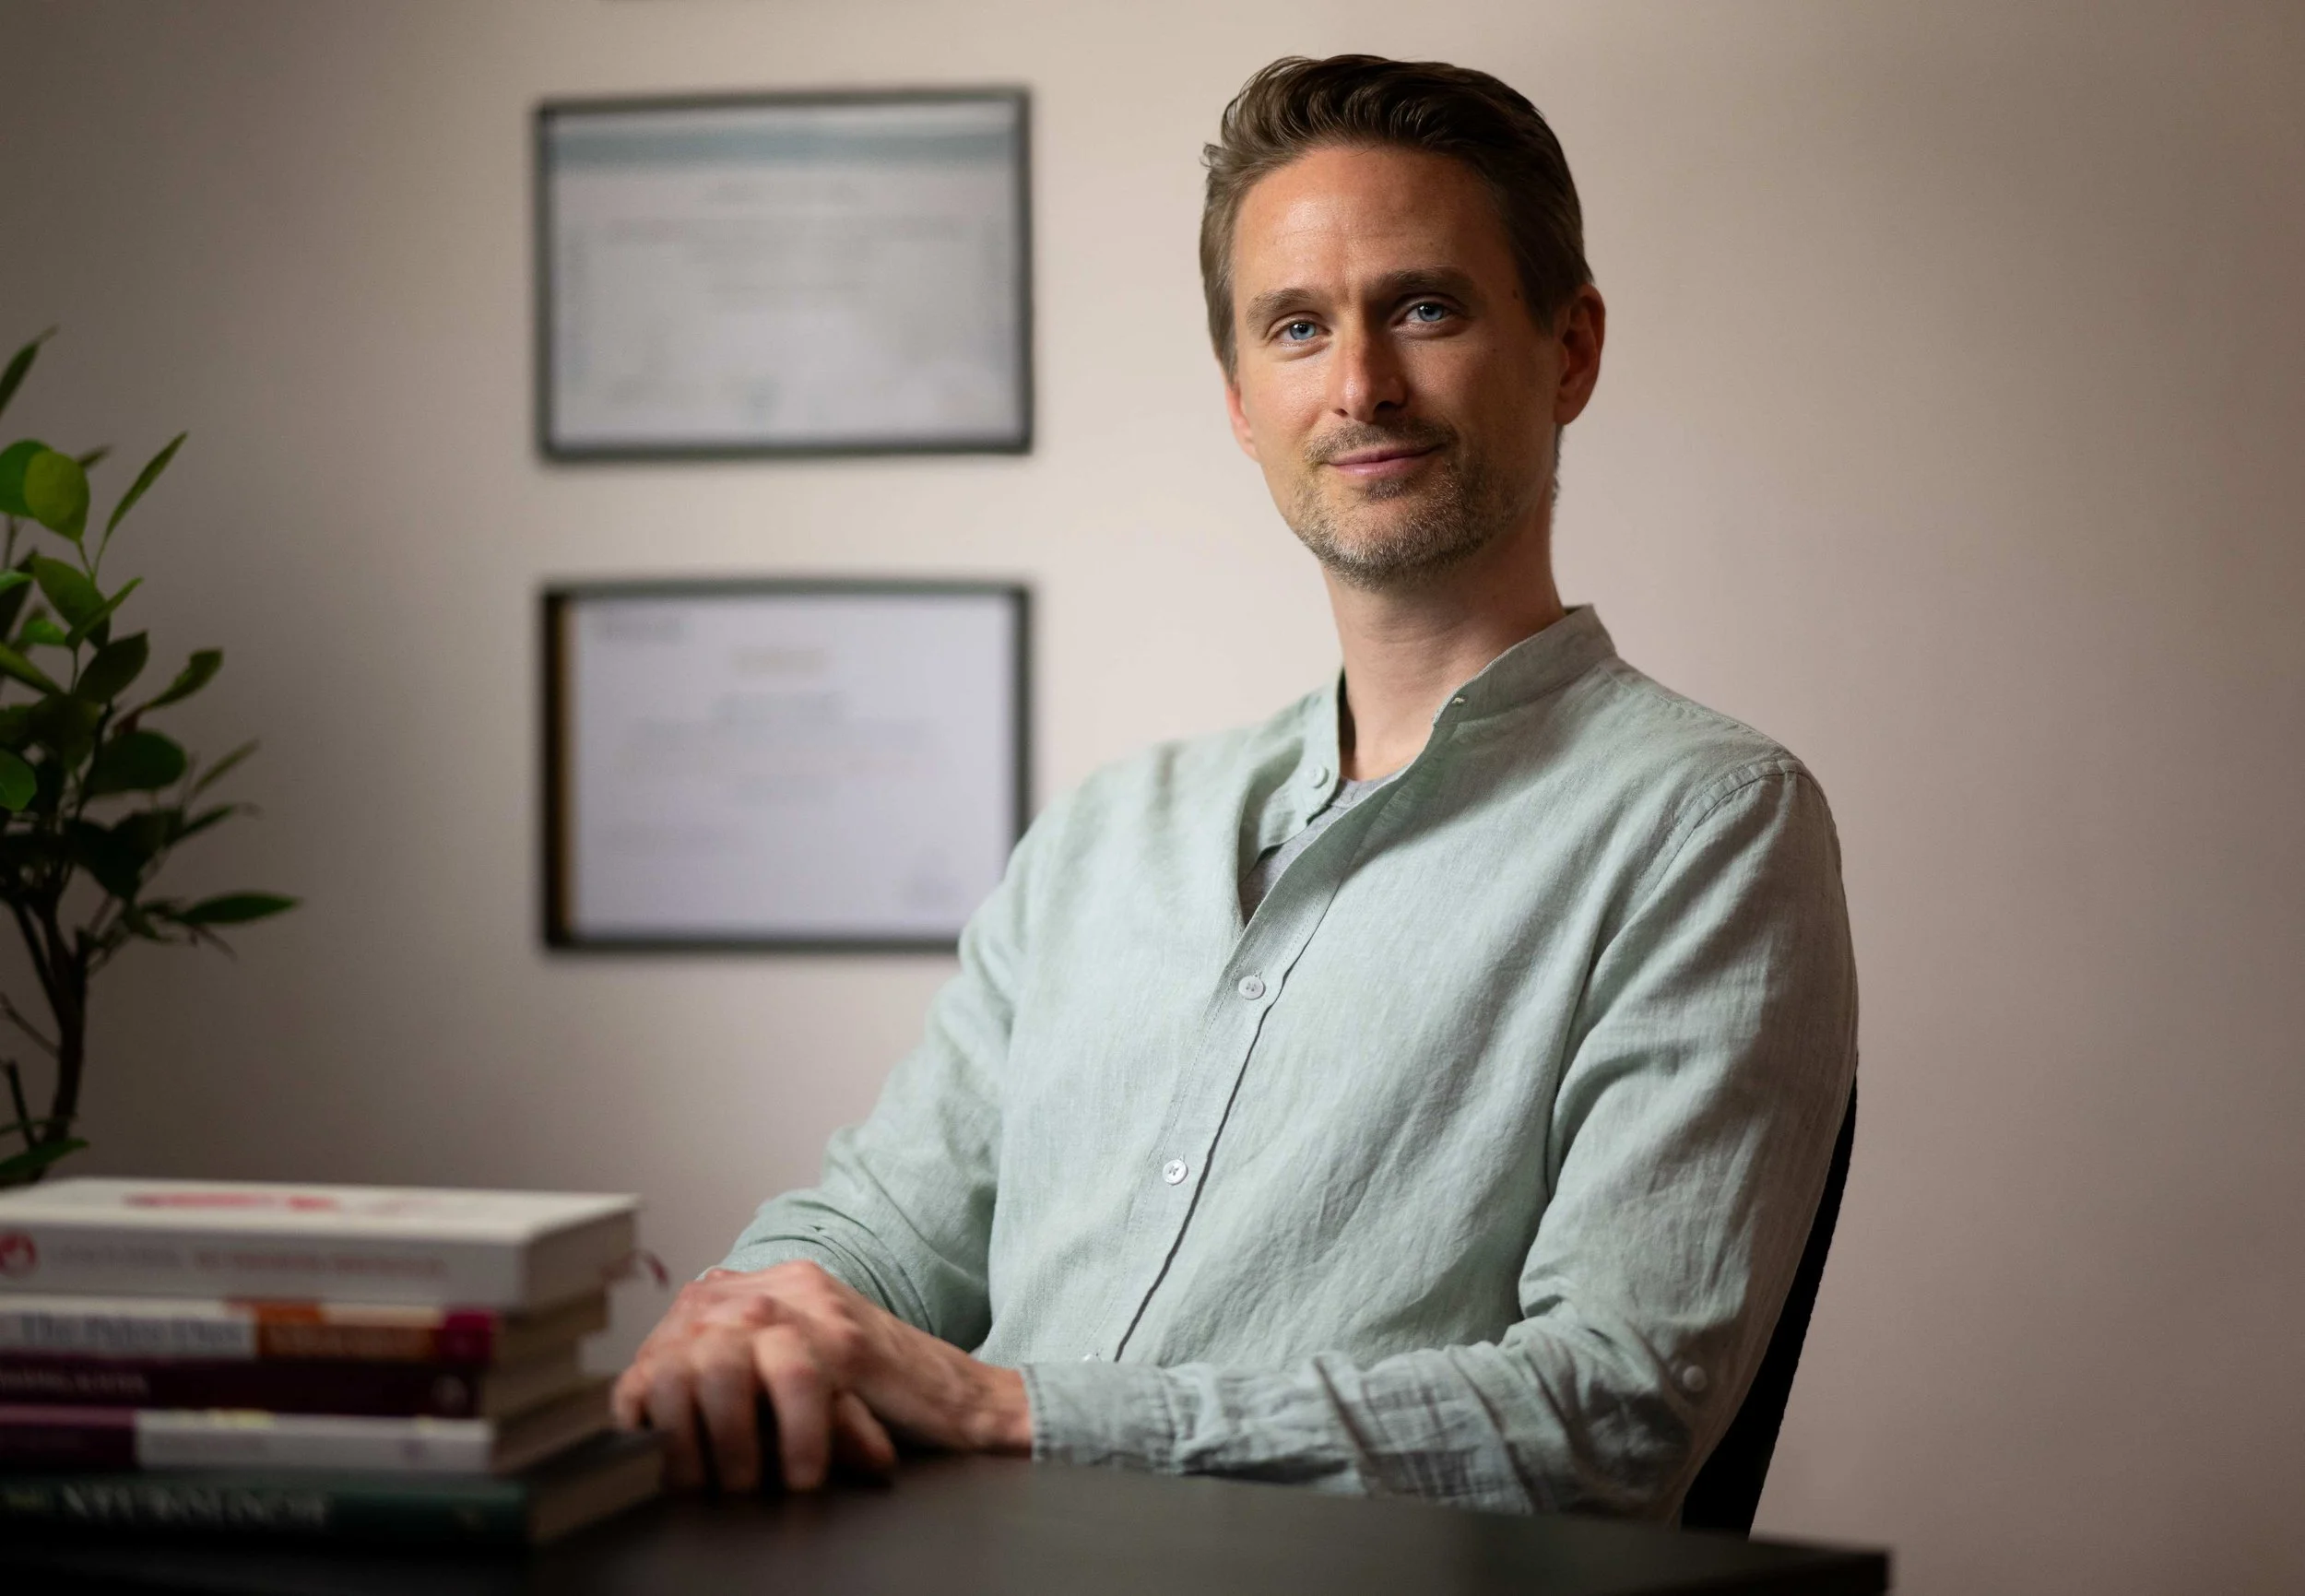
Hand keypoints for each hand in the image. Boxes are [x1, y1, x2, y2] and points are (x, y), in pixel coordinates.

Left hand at [611, 1260, 1031, 1492]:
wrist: (970, 1403)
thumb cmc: (881, 1403)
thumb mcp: (797, 1382)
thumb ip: (740, 1375)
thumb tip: (651, 1419)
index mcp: (769, 1287)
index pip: (678, 1323)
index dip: (650, 1385)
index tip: (646, 1441)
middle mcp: (787, 1285)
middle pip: (691, 1337)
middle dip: (677, 1418)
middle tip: (686, 1480)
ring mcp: (819, 1307)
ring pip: (728, 1359)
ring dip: (720, 1437)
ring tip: (732, 1487)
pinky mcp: (851, 1342)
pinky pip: (791, 1382)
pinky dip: (780, 1440)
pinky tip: (790, 1477)